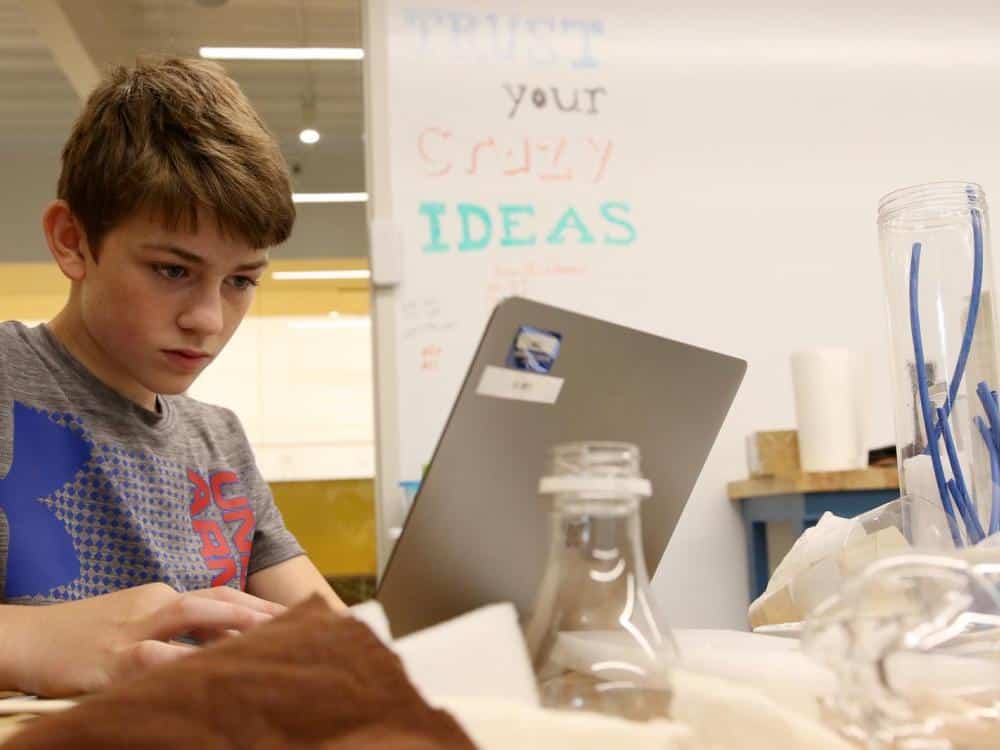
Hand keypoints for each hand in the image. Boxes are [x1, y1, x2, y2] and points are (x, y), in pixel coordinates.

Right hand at [0, 583, 284, 696]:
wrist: (28, 638)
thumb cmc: (86, 634)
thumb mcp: (133, 622)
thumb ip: (174, 630)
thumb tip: (223, 642)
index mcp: (161, 596)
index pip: (220, 595)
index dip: (258, 605)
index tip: (293, 615)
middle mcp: (153, 605)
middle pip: (216, 600)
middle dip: (257, 610)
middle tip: (296, 622)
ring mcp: (133, 630)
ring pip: (191, 616)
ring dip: (232, 624)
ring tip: (267, 635)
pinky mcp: (112, 660)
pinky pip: (153, 658)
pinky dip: (182, 661)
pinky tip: (207, 671)